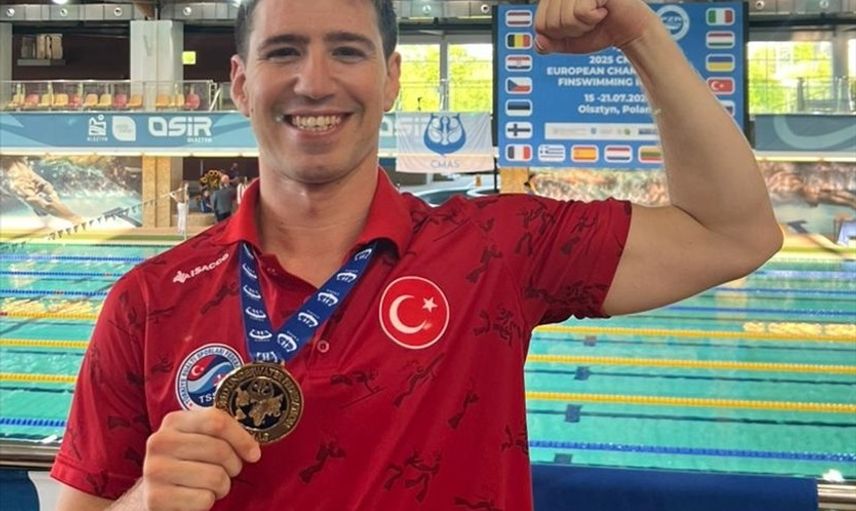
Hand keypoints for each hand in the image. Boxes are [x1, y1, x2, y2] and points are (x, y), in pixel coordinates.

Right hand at [139, 408, 260, 510]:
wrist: (156, 494)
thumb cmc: (187, 464)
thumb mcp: (199, 440)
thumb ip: (221, 433)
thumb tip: (252, 450)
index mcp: (173, 422)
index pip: (217, 421)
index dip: (242, 438)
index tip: (253, 454)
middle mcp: (160, 442)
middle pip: (219, 450)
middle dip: (233, 466)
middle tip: (226, 473)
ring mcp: (155, 470)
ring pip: (215, 477)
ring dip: (222, 486)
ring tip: (210, 486)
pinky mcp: (156, 498)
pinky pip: (204, 499)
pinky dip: (207, 502)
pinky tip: (195, 498)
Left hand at [534, 0, 657, 54]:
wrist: (628, 30)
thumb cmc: (599, 31)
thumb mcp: (568, 42)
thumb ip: (549, 43)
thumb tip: (539, 43)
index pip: (540, 25)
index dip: (559, 35)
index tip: (576, 26)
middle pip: (550, 23)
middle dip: (571, 31)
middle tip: (588, 21)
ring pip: (564, 19)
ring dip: (583, 26)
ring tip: (596, 15)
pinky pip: (580, 12)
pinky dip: (593, 18)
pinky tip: (603, 10)